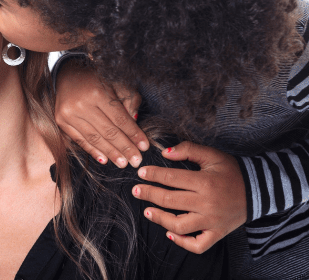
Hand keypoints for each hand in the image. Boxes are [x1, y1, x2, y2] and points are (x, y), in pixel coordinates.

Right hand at [54, 60, 147, 167]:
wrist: (67, 74)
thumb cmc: (96, 80)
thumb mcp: (117, 84)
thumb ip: (130, 102)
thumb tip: (134, 126)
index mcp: (98, 93)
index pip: (120, 119)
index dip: (133, 134)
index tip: (144, 147)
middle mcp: (81, 104)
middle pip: (108, 131)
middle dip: (124, 148)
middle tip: (136, 161)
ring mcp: (69, 113)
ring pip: (94, 138)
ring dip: (111, 153)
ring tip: (123, 163)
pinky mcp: (60, 120)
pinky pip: (79, 140)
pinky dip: (92, 151)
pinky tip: (104, 159)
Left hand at [132, 141, 246, 252]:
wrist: (258, 191)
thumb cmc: (231, 171)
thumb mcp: (212, 155)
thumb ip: (187, 150)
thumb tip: (164, 152)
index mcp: (205, 182)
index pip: (171, 178)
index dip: (153, 175)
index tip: (140, 173)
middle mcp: (208, 204)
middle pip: (171, 201)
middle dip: (149, 194)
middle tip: (136, 190)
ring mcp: (212, 221)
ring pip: (180, 226)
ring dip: (160, 219)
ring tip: (147, 211)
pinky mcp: (217, 233)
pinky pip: (198, 245)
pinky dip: (182, 242)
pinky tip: (169, 233)